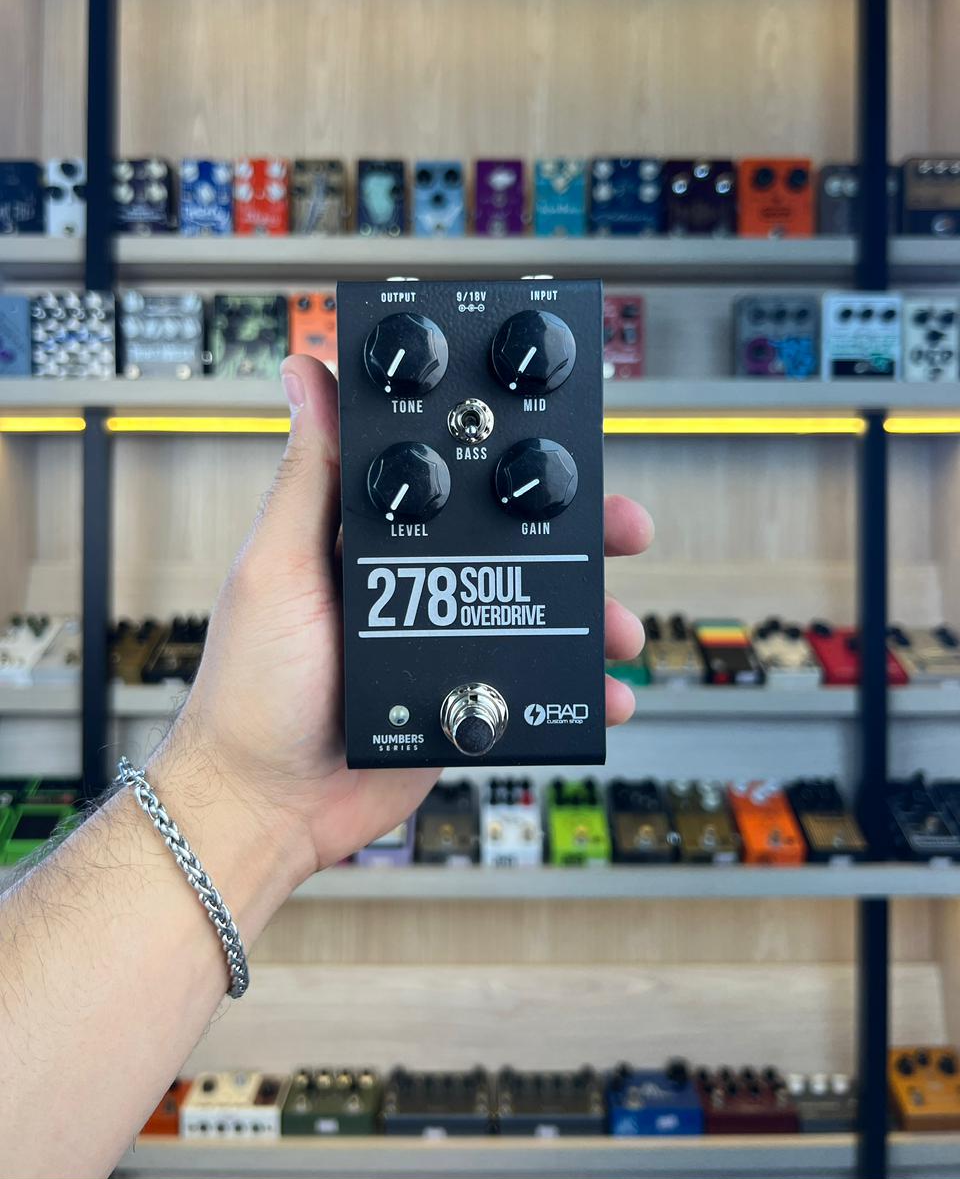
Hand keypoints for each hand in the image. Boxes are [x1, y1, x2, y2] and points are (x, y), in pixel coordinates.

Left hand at [167, 356, 652, 880]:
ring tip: (619, 626)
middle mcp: (412, 579)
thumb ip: (310, 474)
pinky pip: (535, 678)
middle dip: (577, 530)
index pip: (451, 472)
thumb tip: (307, 373)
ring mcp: (441, 636)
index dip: (507, 449)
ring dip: (590, 611)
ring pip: (535, 605)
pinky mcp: (463, 691)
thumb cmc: (254, 689)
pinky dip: (576, 685)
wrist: (270, 805)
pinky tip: (604, 691)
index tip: (555, 434)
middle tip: (623, 525)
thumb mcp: (277, 566)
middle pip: (512, 536)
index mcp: (369, 535)